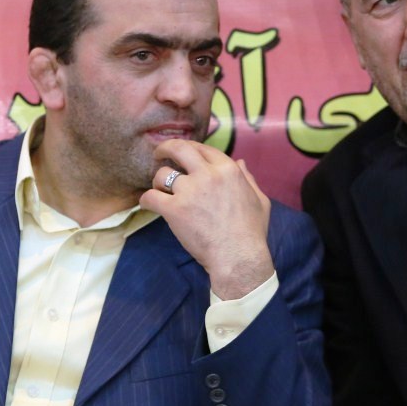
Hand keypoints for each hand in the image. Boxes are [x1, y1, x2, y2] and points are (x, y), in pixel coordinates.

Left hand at [140, 140, 273, 299]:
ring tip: (161, 191)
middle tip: (158, 154)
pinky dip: (146, 200)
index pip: (203, 148)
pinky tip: (149, 204)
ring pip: (162, 175)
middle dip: (165, 148)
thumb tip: (241, 162)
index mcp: (228, 170)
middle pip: (179, 149)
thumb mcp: (259, 200)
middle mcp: (208, 175)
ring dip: (158, 182)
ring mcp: (190, 191)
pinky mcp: (175, 210)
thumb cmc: (252, 232)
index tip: (182, 155)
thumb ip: (249, 179)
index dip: (190, 149)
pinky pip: (150, 197)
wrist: (239, 257)